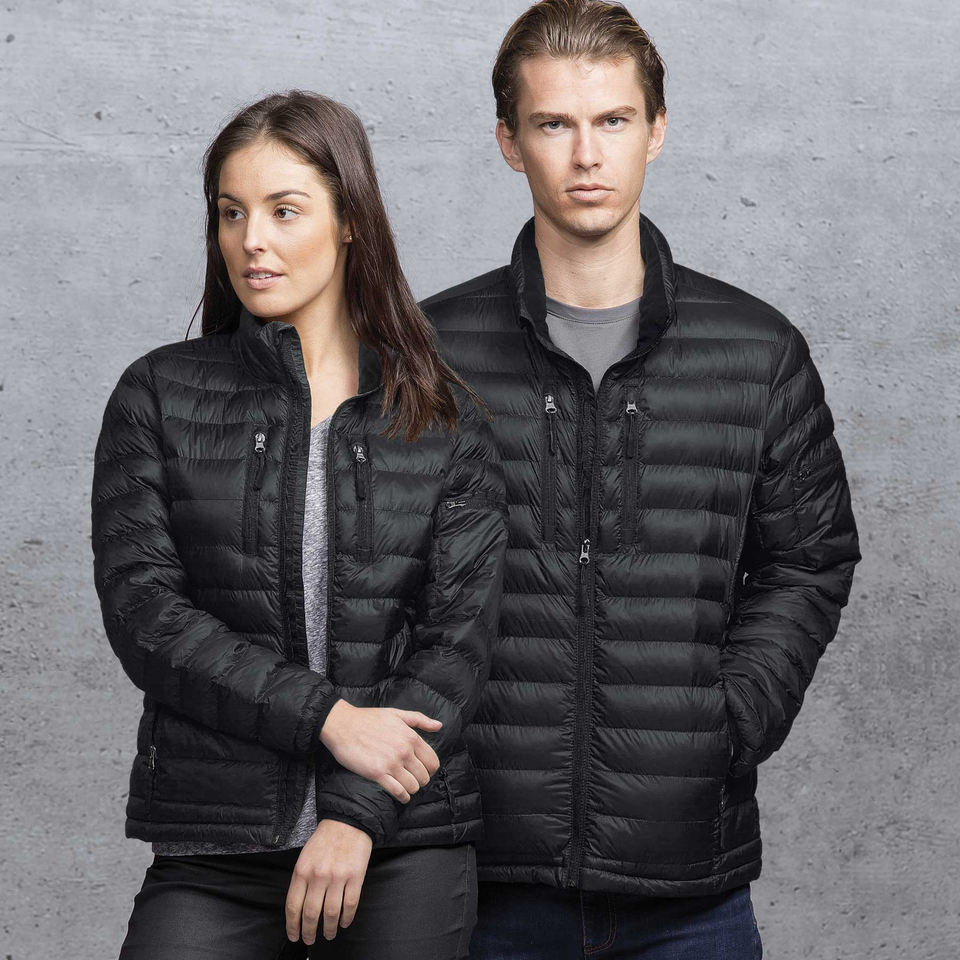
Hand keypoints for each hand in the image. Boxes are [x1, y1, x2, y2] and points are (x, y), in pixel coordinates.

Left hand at [285, 819, 372, 943]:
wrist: (347, 821)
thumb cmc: (325, 840)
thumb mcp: (305, 857)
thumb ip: (301, 880)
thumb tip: (298, 909)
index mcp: (302, 870)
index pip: (293, 906)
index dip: (292, 926)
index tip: (294, 936)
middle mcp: (318, 875)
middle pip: (310, 914)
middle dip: (309, 932)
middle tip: (310, 940)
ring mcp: (338, 876)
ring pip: (330, 913)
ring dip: (328, 929)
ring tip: (328, 934)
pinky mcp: (355, 876)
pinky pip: (350, 904)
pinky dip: (346, 918)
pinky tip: (344, 923)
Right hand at [320, 699, 441, 801]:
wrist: (343, 725)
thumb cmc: (369, 718)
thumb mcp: (397, 714)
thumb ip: (420, 720)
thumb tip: (439, 726)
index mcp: (411, 737)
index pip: (433, 762)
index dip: (430, 769)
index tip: (424, 770)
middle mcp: (404, 751)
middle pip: (424, 776)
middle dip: (421, 780)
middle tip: (413, 778)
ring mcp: (391, 763)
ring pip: (413, 786)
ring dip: (411, 788)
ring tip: (406, 785)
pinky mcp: (377, 774)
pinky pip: (398, 792)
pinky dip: (403, 796)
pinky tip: (401, 795)